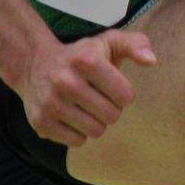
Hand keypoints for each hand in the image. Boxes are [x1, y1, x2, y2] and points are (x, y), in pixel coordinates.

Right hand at [18, 29, 157, 148]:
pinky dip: (79, 132)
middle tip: (98, 97)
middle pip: (112, 116)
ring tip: (86, 106)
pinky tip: (71, 116)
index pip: (126, 97)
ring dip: (96, 122)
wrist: (34, 64)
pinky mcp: (41, 122)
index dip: (123, 94)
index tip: (113, 86)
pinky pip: (77, 142)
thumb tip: (151, 61)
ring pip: (96, 131)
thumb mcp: (109, 42)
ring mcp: (51, 103)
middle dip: (111, 109)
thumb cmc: (81, 55)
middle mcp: (66, 82)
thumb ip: (136, 44)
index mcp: (87, 60)